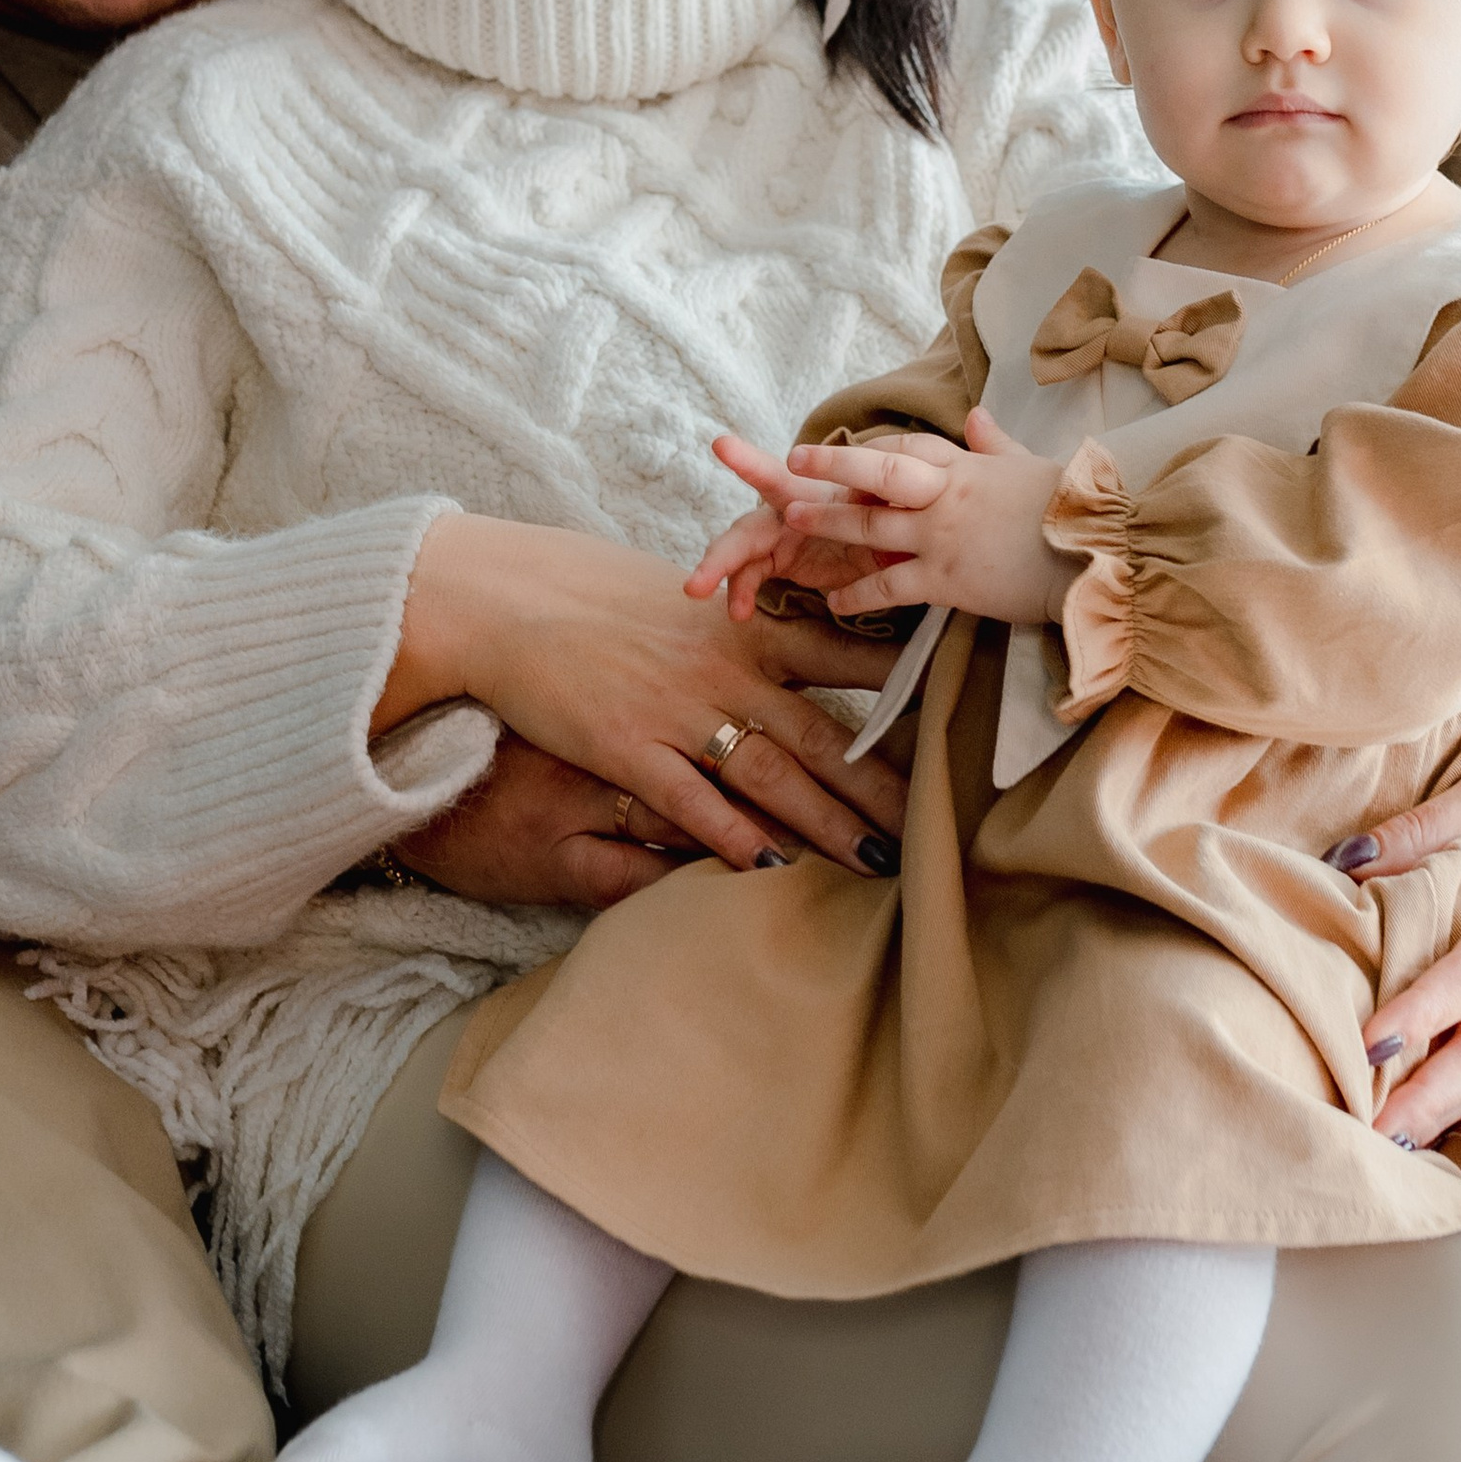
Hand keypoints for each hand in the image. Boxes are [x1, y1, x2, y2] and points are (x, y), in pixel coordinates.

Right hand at [377, 514, 910, 876]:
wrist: (503, 599)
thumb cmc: (591, 592)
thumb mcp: (681, 593)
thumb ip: (741, 620)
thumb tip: (790, 634)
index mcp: (745, 625)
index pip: (847, 655)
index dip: (905, 692)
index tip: (958, 717)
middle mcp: (725, 668)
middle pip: (826, 735)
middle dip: (885, 788)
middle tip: (938, 826)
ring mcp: (678, 710)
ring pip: (774, 778)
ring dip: (830, 826)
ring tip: (879, 866)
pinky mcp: (628, 748)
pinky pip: (693, 804)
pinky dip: (734, 839)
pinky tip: (775, 869)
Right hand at [686, 430, 920, 622]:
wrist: (892, 533)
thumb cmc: (889, 511)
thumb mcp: (894, 509)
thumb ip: (889, 506)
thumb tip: (896, 506)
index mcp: (813, 492)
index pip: (781, 475)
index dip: (751, 462)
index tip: (722, 446)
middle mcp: (787, 509)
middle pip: (747, 527)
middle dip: (720, 551)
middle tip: (693, 581)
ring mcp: (778, 534)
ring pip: (738, 551)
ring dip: (717, 570)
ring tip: (695, 591)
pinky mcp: (776, 557)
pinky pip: (749, 574)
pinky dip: (741, 592)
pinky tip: (739, 613)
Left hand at [691, 413, 1063, 626]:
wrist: (1099, 553)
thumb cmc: (1076, 510)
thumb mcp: (1030, 468)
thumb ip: (996, 445)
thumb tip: (978, 414)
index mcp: (968, 466)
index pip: (908, 447)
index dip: (870, 450)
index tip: (842, 451)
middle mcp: (947, 494)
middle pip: (878, 471)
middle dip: (832, 465)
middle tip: (793, 461)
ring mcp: (943, 535)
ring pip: (870, 526)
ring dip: (829, 522)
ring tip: (792, 520)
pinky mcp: (947, 578)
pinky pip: (889, 585)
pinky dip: (857, 594)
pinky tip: (832, 601)